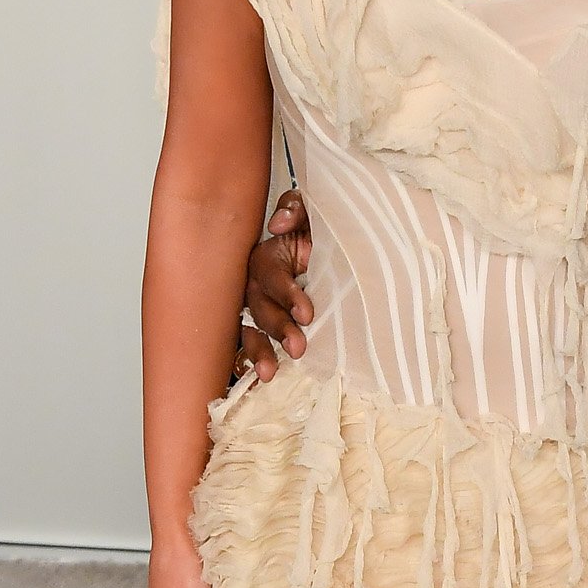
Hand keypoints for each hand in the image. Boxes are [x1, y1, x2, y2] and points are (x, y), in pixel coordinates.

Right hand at [238, 190, 312, 378]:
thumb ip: (297, 209)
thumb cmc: (320, 234)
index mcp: (270, 255)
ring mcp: (258, 307)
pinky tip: (257, 378)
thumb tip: (277, 223)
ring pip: (250, 328)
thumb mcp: (313, 215)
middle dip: (277, 328)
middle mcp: (258, 283)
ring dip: (259, 350)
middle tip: (298, 348)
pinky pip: (249, 344)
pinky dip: (250, 360)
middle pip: (258, 305)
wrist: (338, 253)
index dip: (285, 293)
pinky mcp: (263, 327)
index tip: (306, 313)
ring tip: (271, 373)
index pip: (269, 274)